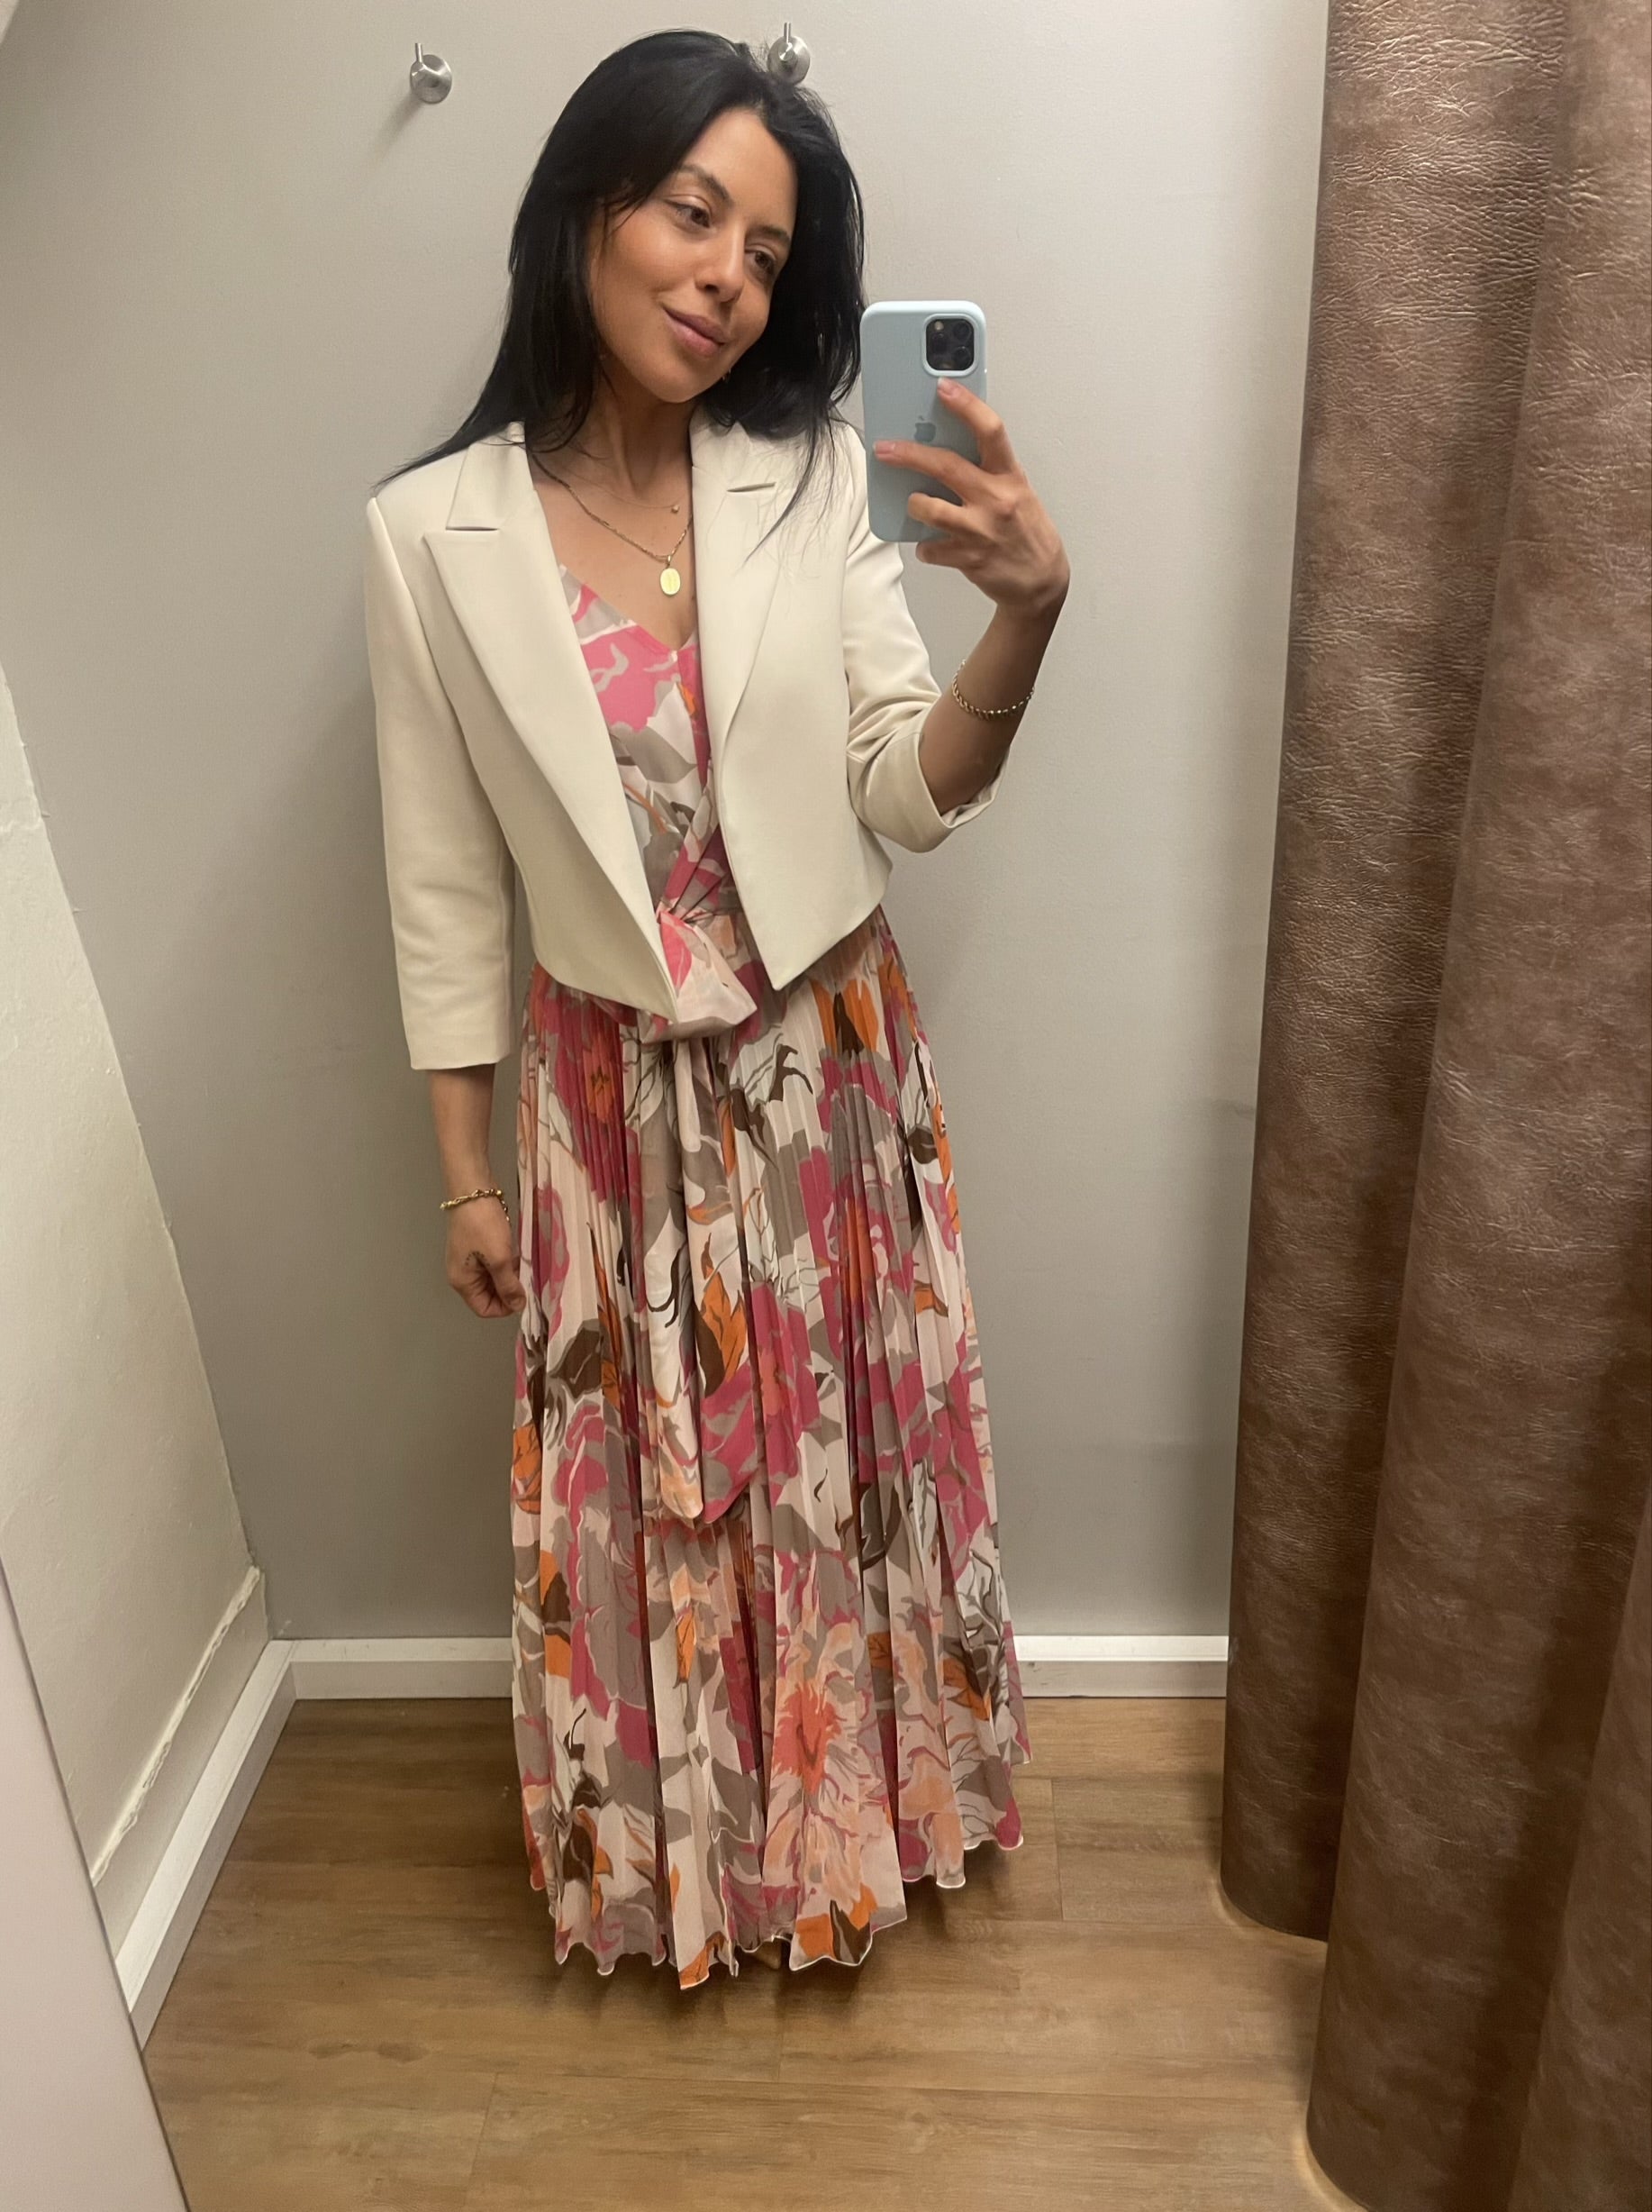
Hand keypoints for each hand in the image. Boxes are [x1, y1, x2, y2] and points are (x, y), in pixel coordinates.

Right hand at [444, 1193, 526, 1318]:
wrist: (472, 1190)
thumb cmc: (483, 1226)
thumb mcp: (499, 1259)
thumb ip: (508, 1285)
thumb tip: (518, 1306)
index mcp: (462, 1282)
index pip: (484, 1309)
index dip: (505, 1307)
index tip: (524, 1294)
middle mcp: (462, 1275)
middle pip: (488, 1295)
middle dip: (508, 1290)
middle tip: (526, 1278)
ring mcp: (469, 1260)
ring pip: (493, 1280)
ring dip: (509, 1276)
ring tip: (523, 1265)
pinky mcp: (477, 1247)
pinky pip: (493, 1264)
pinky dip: (505, 1264)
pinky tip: (517, 1255)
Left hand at [874, 382, 1069, 619]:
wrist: (1042, 582)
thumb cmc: (1027, 531)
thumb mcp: (1017, 492)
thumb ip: (987, 472)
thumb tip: (944, 450)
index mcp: (1010, 476)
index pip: (990, 431)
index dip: (966, 406)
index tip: (943, 388)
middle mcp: (996, 499)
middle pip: (946, 466)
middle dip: (909, 454)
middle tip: (884, 449)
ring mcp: (981, 531)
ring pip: (929, 508)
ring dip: (915, 505)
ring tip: (914, 504)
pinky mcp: (969, 558)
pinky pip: (930, 549)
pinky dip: (925, 547)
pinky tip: (932, 545)